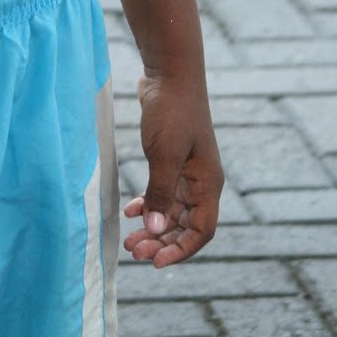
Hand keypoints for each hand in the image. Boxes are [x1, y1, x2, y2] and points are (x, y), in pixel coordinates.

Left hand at [123, 72, 222, 266]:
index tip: (156, 262)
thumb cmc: (172, 112)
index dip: (181, 250)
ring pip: (172, 211)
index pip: (202, 231)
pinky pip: (162, 192)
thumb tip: (157, 231)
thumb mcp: (165, 155)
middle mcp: (201, 182)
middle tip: (134, 251)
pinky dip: (148, 203)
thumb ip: (162, 194)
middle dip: (162, 242)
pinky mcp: (171, 159)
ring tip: (129, 239)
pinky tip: (130, 210)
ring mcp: (186, 171)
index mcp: (207, 184)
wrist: (169, 74)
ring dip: (153, 226)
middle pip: (185, 225)